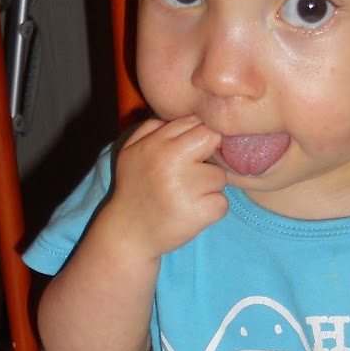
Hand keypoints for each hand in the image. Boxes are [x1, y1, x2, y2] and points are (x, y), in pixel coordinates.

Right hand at [108, 116, 227, 256]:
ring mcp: (186, 189)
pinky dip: (211, 209)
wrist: (127, 233)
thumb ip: (150, 127)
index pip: (195, 122)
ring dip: (208, 187)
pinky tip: (192, 212)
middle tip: (193, 172)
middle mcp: (171, 163)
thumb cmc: (133, 189)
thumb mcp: (130, 151)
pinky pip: (222, 202)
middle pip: (212, 140)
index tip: (193, 152)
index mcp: (157, 144)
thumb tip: (183, 117)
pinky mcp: (199, 213)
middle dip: (207, 155)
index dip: (198, 137)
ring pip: (219, 176)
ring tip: (187, 196)